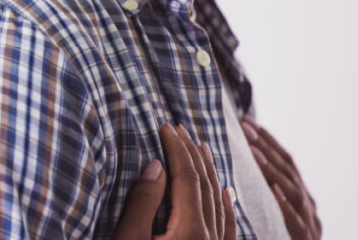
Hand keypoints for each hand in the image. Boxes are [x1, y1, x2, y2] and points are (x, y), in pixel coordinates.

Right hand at [115, 123, 235, 239]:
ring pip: (219, 201)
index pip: (186, 178)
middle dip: (191, 153)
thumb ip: (143, 204)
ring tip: (201, 148)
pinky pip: (227, 225)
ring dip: (209, 171)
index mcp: (189, 230)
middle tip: (180, 130)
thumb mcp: (129, 239)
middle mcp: (209, 238)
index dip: (176, 149)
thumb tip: (156, 167)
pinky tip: (226, 192)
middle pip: (205, 185)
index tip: (166, 128)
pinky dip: (226, 203)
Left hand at [242, 117, 320, 239]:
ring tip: (253, 150)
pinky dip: (285, 203)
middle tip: (245, 126)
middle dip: (266, 146)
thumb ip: (268, 189)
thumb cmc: (287, 237)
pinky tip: (274, 189)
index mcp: (300, 195)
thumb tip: (246, 161)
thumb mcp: (279, 210)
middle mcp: (307, 203)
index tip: (246, 120)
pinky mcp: (304, 236)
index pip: (284, 161)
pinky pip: (295, 220)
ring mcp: (309, 219)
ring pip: (292, 190)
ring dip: (272, 169)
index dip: (267, 140)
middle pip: (288, 169)